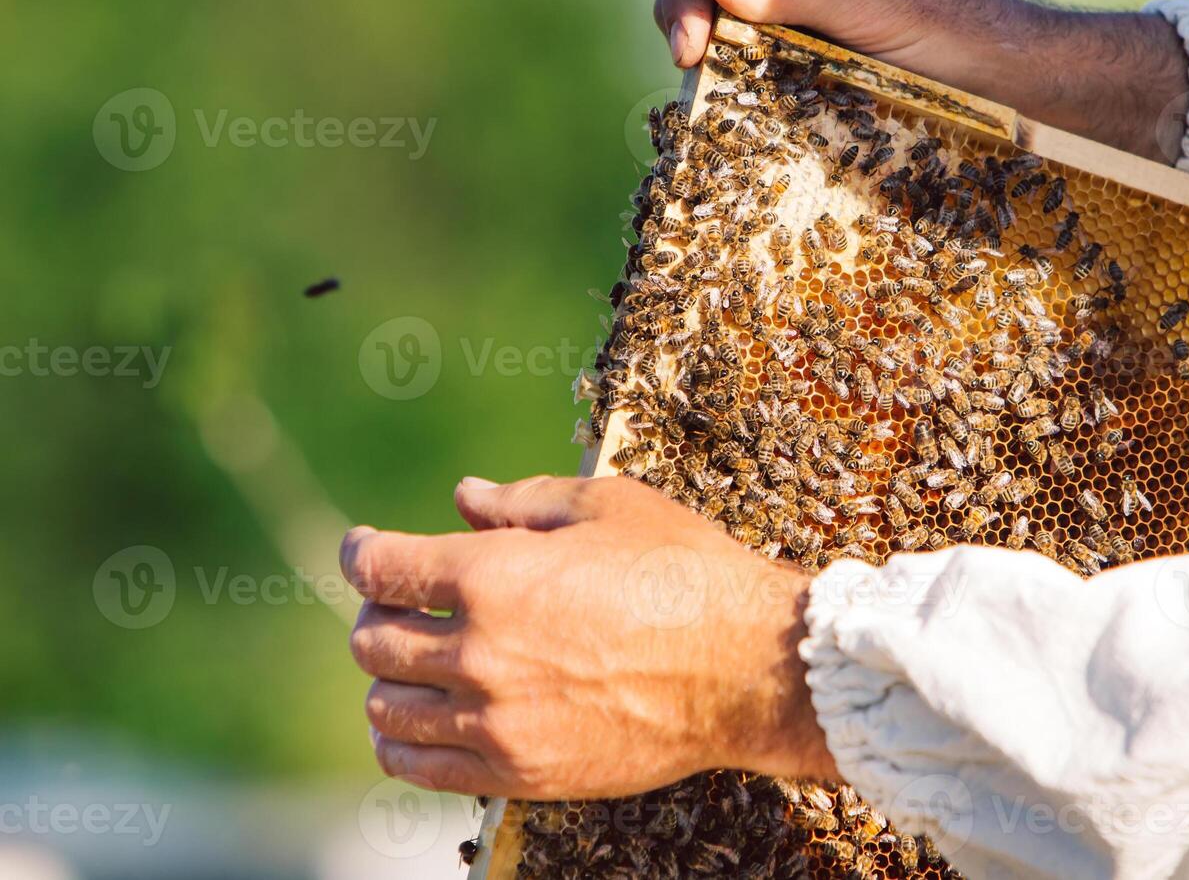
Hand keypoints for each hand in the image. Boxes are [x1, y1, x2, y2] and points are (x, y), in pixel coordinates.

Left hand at [341, 475, 837, 798]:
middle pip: (372, 640)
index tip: (364, 548)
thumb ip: (521, 501)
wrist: (746, 667)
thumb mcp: (607, 507)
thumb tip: (463, 497)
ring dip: (388, 678)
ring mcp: (495, 720)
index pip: (381, 568)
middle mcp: (479, 652)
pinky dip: (401, 745)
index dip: (361, 552)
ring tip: (410, 663)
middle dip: (377, 612)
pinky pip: (419, 769)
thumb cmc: (684, 570)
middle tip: (401, 603)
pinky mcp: (518, 772)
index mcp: (492, 576)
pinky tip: (415, 724)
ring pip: (387, 708)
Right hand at [654, 0, 1188, 161]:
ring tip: (698, 75)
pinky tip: (718, 90)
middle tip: (688, 59)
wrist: (1005, 80)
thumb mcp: (874, 9)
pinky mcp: (792, 38)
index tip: (694, 34)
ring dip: (694, 32)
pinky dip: (719, 62)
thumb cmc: (954, 32)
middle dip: (683, 2)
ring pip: (712, 0)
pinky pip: (738, 41)